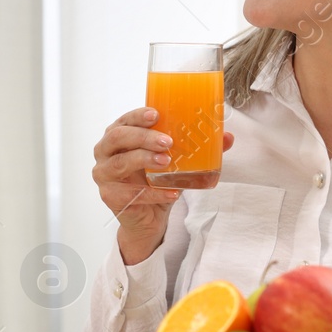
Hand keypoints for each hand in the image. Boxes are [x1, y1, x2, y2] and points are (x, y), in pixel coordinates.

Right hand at [93, 107, 233, 264]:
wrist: (148, 217)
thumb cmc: (156, 181)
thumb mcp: (177, 162)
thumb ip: (197, 148)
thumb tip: (227, 137)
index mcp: (119, 136)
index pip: (124, 120)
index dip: (138, 116)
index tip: (157, 114)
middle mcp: (106, 153)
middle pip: (117, 138)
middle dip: (142, 137)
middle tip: (167, 141)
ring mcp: (104, 175)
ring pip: (119, 163)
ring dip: (144, 160)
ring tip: (166, 162)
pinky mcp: (110, 196)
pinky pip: (129, 193)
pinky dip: (152, 193)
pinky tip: (171, 192)